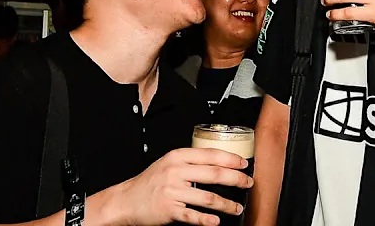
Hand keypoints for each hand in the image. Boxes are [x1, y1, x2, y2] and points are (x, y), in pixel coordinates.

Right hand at [119, 147, 252, 225]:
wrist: (126, 200)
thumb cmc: (151, 181)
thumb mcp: (168, 163)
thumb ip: (190, 161)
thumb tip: (218, 161)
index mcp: (178, 156)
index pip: (210, 155)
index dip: (231, 159)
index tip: (244, 164)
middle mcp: (176, 171)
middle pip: (214, 174)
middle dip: (236, 179)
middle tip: (247, 183)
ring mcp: (172, 191)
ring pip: (208, 197)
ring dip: (227, 204)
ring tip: (237, 207)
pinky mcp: (169, 210)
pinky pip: (192, 215)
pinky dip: (206, 220)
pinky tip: (216, 221)